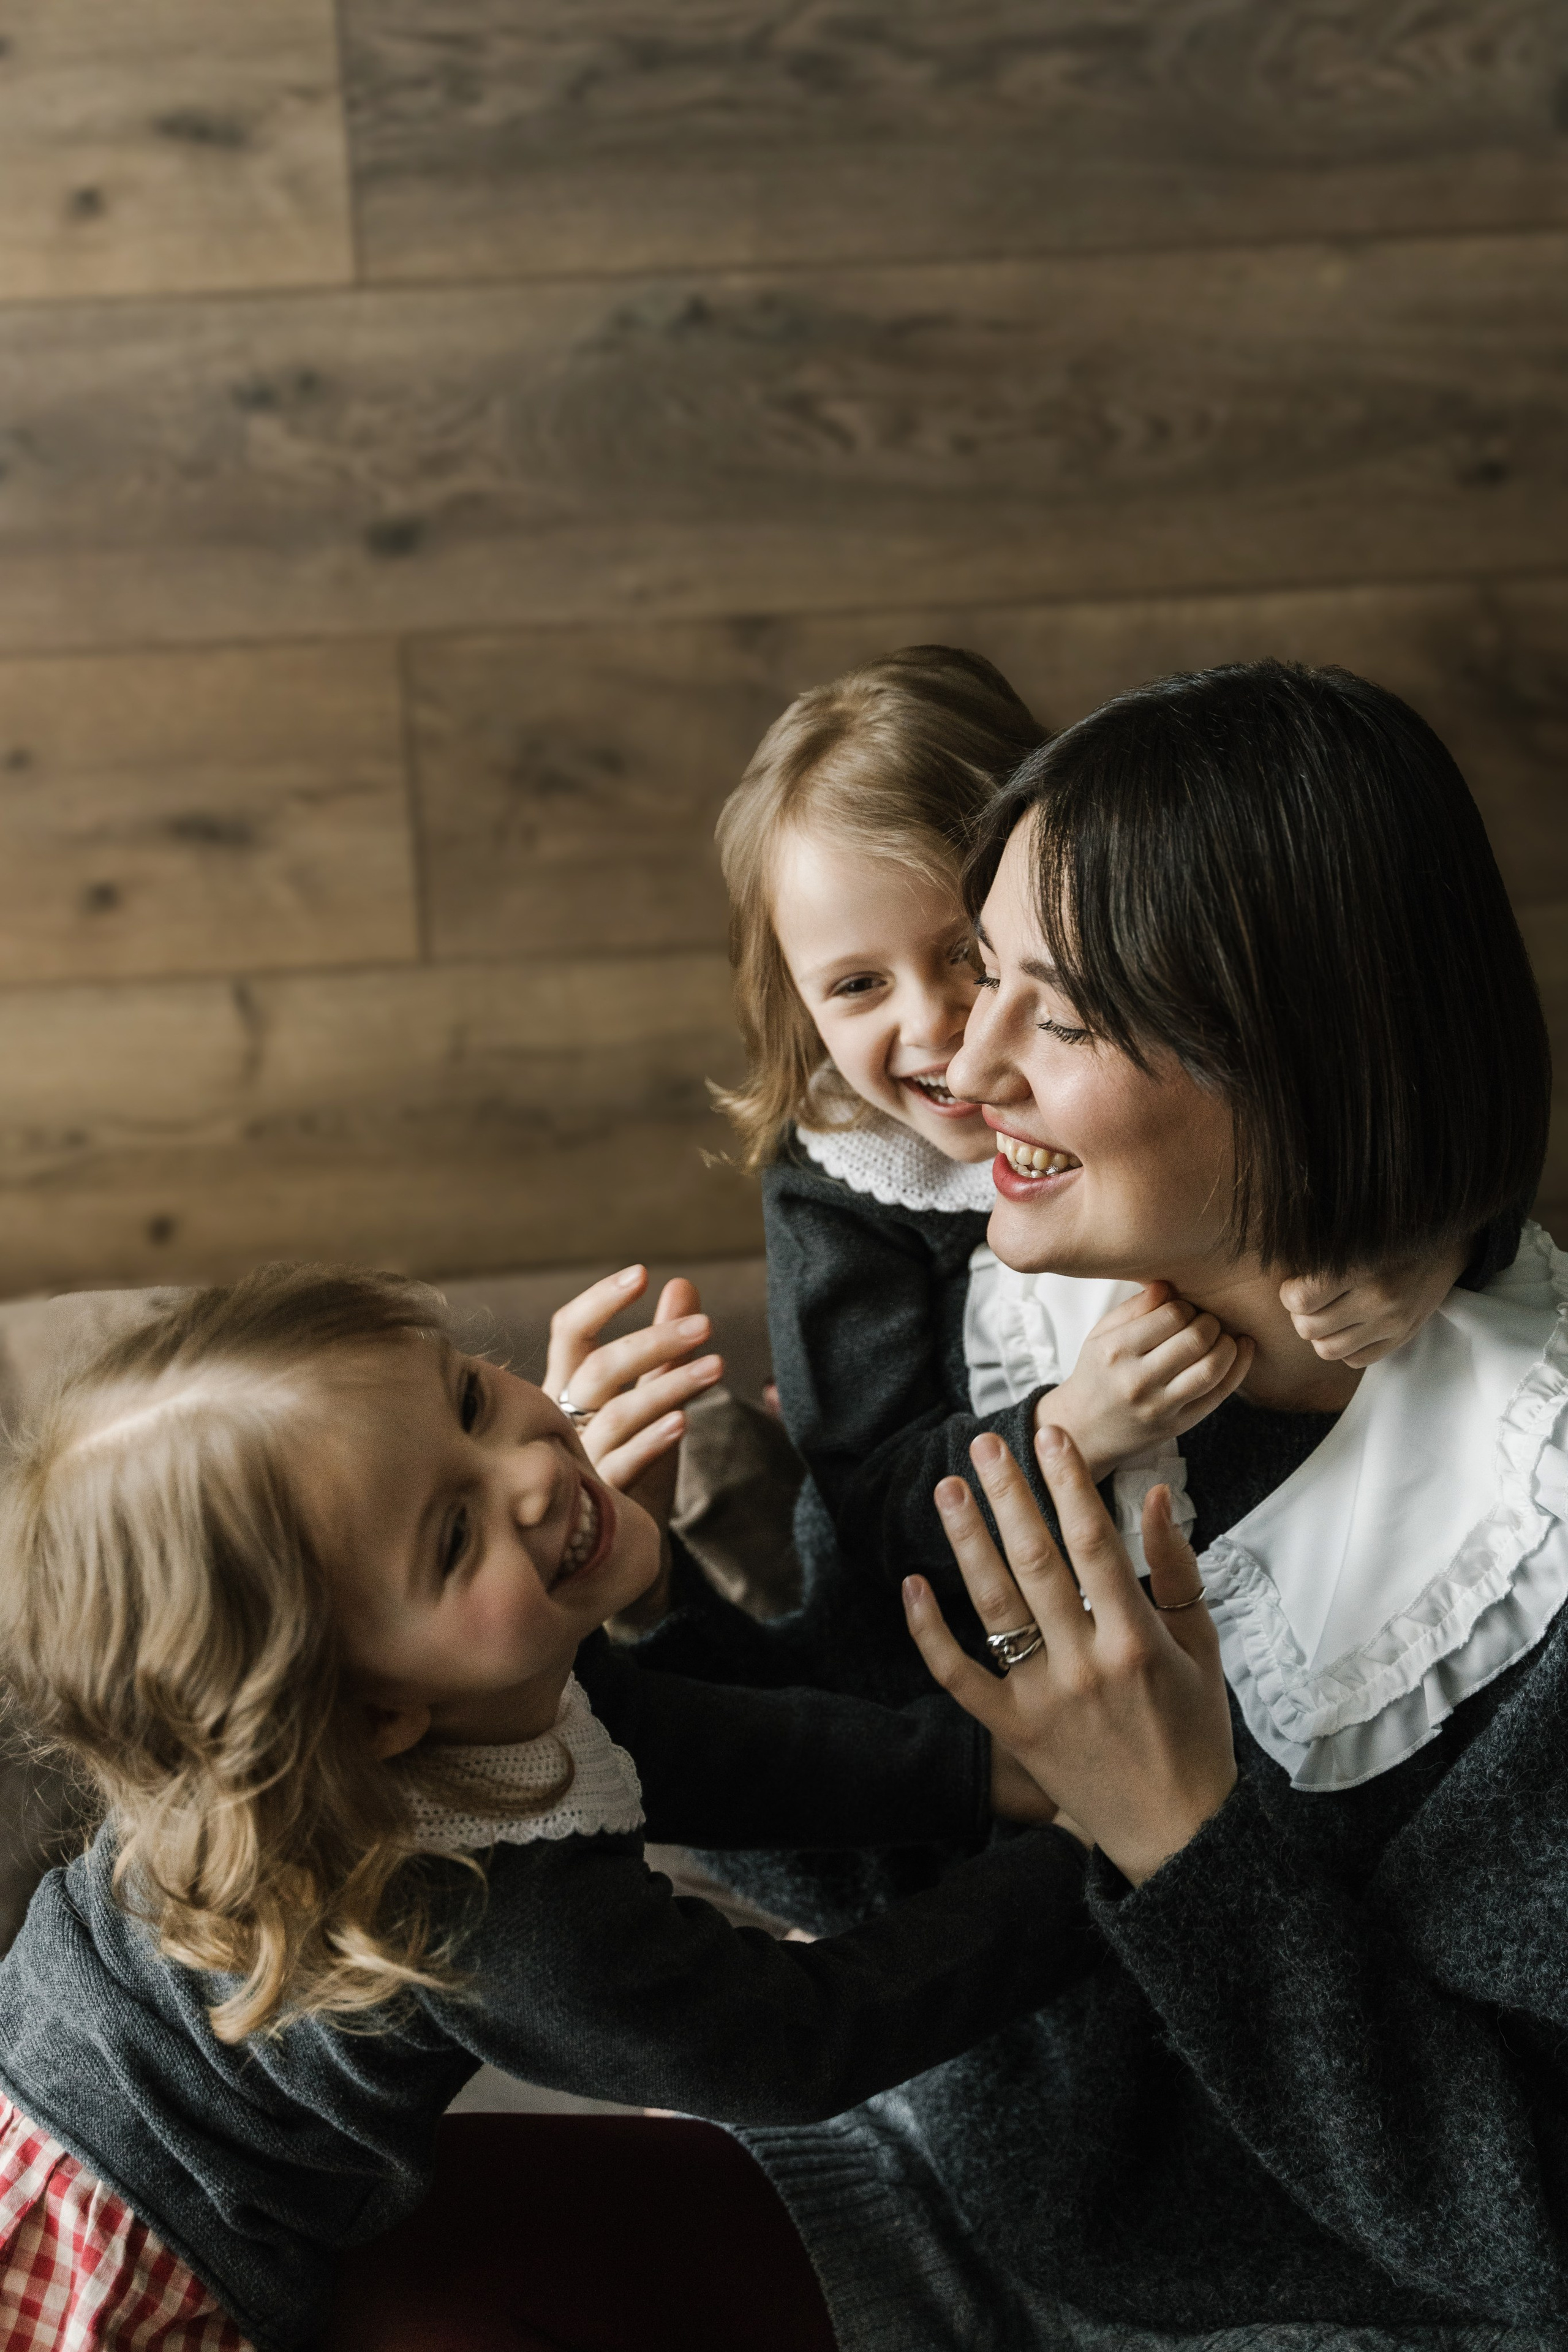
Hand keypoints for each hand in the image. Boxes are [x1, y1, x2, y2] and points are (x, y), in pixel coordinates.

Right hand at [544, 1266, 722, 1516]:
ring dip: (669, 1386)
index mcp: (565, 1386)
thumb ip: (661, 1349)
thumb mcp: (646, 1399)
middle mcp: (563, 1418)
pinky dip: (653, 1441)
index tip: (642, 1274)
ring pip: (617, 1414)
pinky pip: (623, 1464)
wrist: (612, 1546)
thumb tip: (681, 1285)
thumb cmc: (626, 1459)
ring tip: (716, 1366)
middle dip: (652, 1341)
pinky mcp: (598, 1498)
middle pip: (598, 1369)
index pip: (569, 1332)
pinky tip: (683, 1422)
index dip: (600, 1301)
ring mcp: (577, 1458)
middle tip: (706, 1325)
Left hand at [904, 1425, 1236, 1885]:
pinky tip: (912, 1583)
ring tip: (949, 1489)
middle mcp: (1086, 1664)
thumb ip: (1179, 1568)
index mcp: (1138, 1639)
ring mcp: (1044, 1699)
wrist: (1177, 1833)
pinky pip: (959, 1675)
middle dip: (1010, 1495)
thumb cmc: (1195, 1730)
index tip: (1049, 1435)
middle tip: (985, 1444)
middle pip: (1037, 1562)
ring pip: (993, 1606)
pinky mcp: (1013, 1730)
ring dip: (968, 1542)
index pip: (1095, 1542)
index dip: (1069, 1483)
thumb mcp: (1203, 1645)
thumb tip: (1155, 1497)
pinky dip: (929, 1632)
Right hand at [1036, 1281, 1254, 1477]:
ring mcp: (1160, 1406)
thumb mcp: (1102, 1334)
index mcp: (1116, 1350)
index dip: (1186, 1307)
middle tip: (1204, 1322)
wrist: (1085, 1429)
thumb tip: (1169, 1285)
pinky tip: (1242, 1349)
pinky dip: (1238, 1367)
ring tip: (1222, 1337)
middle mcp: (1137, 1380)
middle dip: (1209, 1323)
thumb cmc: (1097, 1373)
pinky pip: (1219, 1393)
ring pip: (1212, 1367)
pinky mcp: (1178, 1424)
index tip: (1183, 1311)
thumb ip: (1135, 1307)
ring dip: (1227, 1344)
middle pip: (1196, 1339)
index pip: (1172, 1315)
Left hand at [1280, 1242, 1466, 1367]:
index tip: (1296, 1284)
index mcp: (1362, 1266)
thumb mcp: (1354, 1234)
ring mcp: (1392, 1324)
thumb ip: (1321, 1254)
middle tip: (1309, 1300)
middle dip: (1301, 1316)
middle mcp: (1379, 1299)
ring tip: (1326, 1314)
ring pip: (1327, 1350)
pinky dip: (1344, 1347)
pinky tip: (1349, 1325)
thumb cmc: (1388, 1236)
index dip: (1289, 1294)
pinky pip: (1354, 1360)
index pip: (1301, 1300)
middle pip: (1309, 1329)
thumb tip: (1282, 1277)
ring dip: (1319, 1335)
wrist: (1445, 1246)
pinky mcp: (1402, 1339)